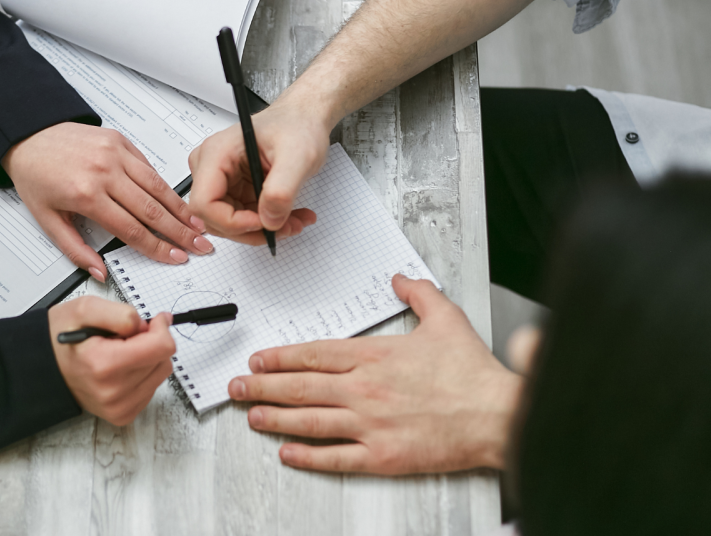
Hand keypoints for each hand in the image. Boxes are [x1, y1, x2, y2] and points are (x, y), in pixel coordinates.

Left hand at [3, 123, 211, 279]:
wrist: (28, 136)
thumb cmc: (36, 176)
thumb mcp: (47, 220)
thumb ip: (75, 250)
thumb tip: (99, 272)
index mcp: (86, 194)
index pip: (132, 229)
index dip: (158, 247)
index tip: (174, 257)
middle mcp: (104, 171)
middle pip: (152, 209)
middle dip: (180, 232)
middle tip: (199, 245)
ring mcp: (115, 153)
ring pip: (157, 186)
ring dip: (180, 208)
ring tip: (197, 224)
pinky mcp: (120, 140)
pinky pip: (148, 166)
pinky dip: (164, 185)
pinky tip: (175, 200)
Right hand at [49, 296, 175, 425]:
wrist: (43, 366)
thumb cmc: (62, 338)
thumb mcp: (86, 308)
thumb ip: (121, 313)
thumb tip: (148, 325)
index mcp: (105, 364)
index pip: (162, 347)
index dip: (160, 328)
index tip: (152, 321)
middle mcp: (113, 391)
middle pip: (164, 360)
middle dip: (150, 342)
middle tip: (125, 337)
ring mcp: (118, 407)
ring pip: (160, 374)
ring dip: (147, 358)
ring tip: (119, 352)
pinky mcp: (122, 414)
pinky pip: (151, 389)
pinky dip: (142, 373)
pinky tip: (120, 368)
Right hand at [188, 98, 324, 245]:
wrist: (303, 120)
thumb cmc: (297, 126)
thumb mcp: (298, 156)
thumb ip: (282, 190)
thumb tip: (268, 220)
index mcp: (217, 153)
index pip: (203, 203)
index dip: (231, 222)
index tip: (262, 223)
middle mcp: (212, 166)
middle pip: (214, 218)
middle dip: (252, 230)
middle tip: (285, 226)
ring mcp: (221, 180)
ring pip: (229, 223)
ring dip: (262, 229)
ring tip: (293, 220)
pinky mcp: (233, 189)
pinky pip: (242, 218)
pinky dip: (266, 223)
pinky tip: (288, 215)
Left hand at [227, 275, 522, 473]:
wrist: (499, 416)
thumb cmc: (473, 374)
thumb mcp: (446, 319)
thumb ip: (418, 294)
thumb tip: (399, 278)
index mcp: (374, 357)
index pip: (313, 354)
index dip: (280, 357)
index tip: (258, 359)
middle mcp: (364, 390)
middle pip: (300, 387)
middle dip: (262, 387)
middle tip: (236, 388)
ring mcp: (370, 425)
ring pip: (309, 422)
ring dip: (275, 419)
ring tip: (251, 417)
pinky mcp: (383, 456)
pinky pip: (336, 458)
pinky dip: (307, 456)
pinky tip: (287, 453)